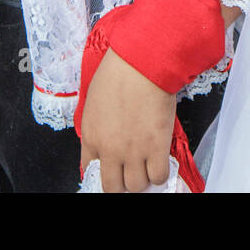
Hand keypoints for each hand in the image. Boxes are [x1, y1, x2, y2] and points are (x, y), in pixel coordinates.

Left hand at [79, 48, 176, 192]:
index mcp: (91, 136)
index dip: (102, 173)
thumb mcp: (95, 101)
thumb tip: (105, 141)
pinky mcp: (156, 148)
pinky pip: (159, 177)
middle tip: (129, 172)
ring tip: (146, 163)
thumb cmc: (118, 72)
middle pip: (112, 187)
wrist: (140, 62)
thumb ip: (98, 127)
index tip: (110, 171)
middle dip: (121, 182)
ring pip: (137, 186)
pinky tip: (160, 159)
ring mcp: (133, 152)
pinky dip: (160, 172)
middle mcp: (109, 149)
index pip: (89, 171)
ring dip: (142, 177)